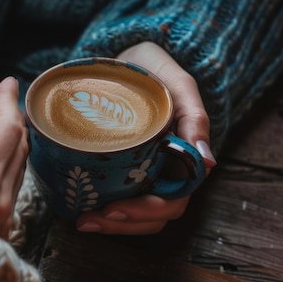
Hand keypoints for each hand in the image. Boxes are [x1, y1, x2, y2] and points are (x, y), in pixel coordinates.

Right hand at [0, 77, 28, 238]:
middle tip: (4, 97)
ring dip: (12, 142)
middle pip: (19, 147)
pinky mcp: (0, 234)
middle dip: (13, 118)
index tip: (7, 82)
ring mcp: (3, 220)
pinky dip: (8, 165)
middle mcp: (0, 200)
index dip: (8, 102)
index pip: (6, 129)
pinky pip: (12, 188)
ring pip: (19, 168)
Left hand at [76, 42, 216, 234]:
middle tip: (86, 220)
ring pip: (133, 214)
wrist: (128, 57)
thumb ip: (194, 116)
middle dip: (120, 224)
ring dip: (108, 224)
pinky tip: (74, 208)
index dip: (145, 213)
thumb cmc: (156, 70)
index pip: (171, 202)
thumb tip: (208, 161)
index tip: (114, 209)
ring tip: (79, 220)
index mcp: (182, 161)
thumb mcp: (178, 85)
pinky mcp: (119, 167)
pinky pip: (114, 196)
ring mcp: (141, 172)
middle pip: (150, 216)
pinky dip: (98, 207)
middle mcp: (163, 172)